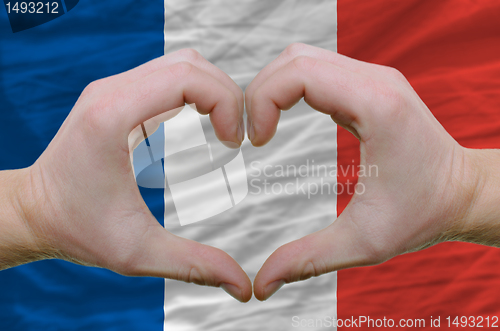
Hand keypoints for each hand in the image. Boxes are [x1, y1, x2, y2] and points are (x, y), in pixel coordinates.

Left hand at [1, 49, 251, 301]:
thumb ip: (194, 266)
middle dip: (227, 95)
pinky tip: (205, 123)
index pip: (187, 77)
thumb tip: (243, 286)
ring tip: (226, 130)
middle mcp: (111, 91)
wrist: (34, 212)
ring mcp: (113, 89)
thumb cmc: (78, 229)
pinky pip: (168, 76)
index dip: (226, 103)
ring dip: (213, 91)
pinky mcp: (118, 96)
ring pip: (181, 64)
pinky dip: (196, 92)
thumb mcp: (137, 253)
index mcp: (113, 115)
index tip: (235, 144)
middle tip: (238, 138)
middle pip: (190, 64)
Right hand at [245, 43, 496, 300]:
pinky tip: (284, 117)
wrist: (463, 193)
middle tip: (251, 136)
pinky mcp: (370, 84)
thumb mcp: (363, 243)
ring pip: (303, 57)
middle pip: (294, 59)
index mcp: (376, 106)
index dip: (261, 100)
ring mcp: (374, 77)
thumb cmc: (423, 215)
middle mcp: (376, 80)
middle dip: (258, 92)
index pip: (299, 73)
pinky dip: (290, 87)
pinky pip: (318, 68)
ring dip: (273, 87)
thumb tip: (260, 285)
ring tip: (263, 127)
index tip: (255, 143)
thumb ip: (306, 260)